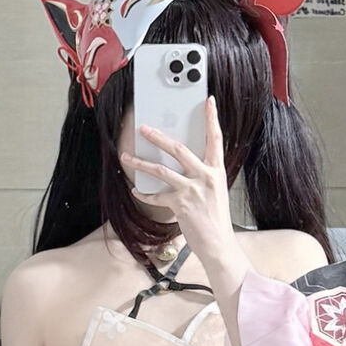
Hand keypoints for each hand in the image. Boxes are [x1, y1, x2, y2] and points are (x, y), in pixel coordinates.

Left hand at [122, 97, 240, 271]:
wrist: (218, 244)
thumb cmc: (216, 219)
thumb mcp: (215, 191)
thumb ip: (202, 176)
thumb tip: (185, 165)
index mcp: (216, 171)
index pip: (216, 139)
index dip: (212, 118)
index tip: (208, 101)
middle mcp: (205, 177)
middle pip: (178, 149)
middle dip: (158, 137)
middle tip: (144, 128)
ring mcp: (192, 190)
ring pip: (161, 170)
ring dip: (141, 163)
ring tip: (127, 157)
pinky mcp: (180, 205)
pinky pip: (156, 196)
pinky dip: (144, 194)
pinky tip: (136, 191)